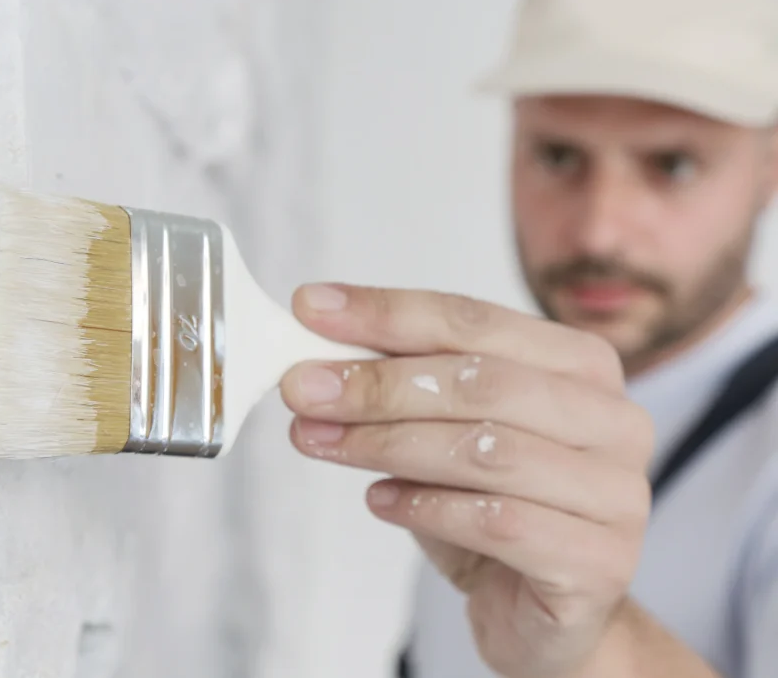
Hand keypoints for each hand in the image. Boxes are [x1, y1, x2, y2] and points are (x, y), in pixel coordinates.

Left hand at [279, 284, 654, 677]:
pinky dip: (424, 507)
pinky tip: (379, 500)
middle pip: (482, 382)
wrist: (538, 610)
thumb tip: (317, 355)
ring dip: (387, 443)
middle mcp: (613, 420)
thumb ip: (400, 385)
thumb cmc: (491, 508)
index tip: (311, 309)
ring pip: (486, 451)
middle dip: (378, 383)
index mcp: (580, 366)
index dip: (386, 312)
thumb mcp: (443, 432)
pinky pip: (498, 522)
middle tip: (303, 389)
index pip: (473, 320)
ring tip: (322, 441)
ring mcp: (616, 493)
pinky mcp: (599, 562)